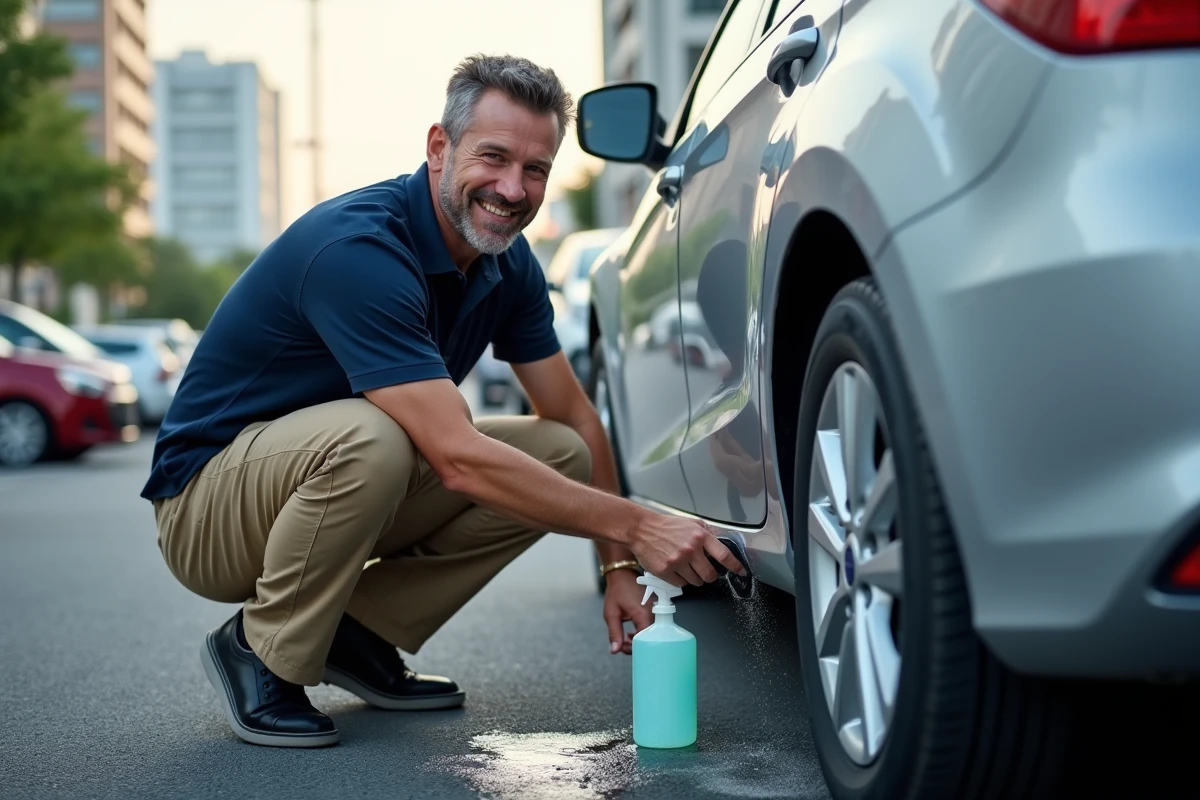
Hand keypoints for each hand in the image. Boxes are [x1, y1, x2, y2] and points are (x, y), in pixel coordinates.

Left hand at [602, 568, 652, 654]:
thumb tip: (615, 650)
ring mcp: (655, 611)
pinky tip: (632, 631)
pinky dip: (641, 632)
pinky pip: (651, 627)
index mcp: (643, 615)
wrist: (623, 574)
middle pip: (649, 639)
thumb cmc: (617, 590)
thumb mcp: (611, 613)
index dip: (632, 648)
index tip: (621, 647)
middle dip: (635, 645)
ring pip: (650, 634)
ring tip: (625, 637)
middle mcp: (653, 614)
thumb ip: (614, 633)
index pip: (643, 640)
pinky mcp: (655, 610)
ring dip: (637, 638)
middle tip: (622, 643)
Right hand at [626, 512, 745, 587]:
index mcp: (700, 536)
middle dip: (709, 576)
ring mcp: (678, 561)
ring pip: (696, 582)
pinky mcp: (665, 571)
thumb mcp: (690, 523)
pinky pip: (680, 584)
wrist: (641, 529)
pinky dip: (679, 580)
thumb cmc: (665, 526)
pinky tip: (674, 569)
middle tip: (704, 571)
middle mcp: (691, 549)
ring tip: (684, 567)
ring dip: (693, 578)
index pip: (724, 555)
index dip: (736, 566)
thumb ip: (707, 533)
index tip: (742, 572)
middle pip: (711, 575)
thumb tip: (721, 543)